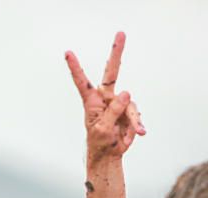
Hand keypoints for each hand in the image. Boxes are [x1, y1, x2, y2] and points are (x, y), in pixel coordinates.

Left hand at [66, 32, 144, 163]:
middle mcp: (105, 97)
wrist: (110, 154)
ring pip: (130, 104)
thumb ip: (113, 111)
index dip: (75, 67)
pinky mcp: (128, 111)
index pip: (82, 82)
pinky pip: (136, 114)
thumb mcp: (102, 129)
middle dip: (116, 52)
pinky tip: (140, 133)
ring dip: (133, 119)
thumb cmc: (99, 142)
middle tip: (121, 33)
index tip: (67, 53)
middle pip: (112, 72)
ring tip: (136, 132)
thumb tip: (127, 92)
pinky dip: (138, 124)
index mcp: (91, 101)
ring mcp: (118, 102)